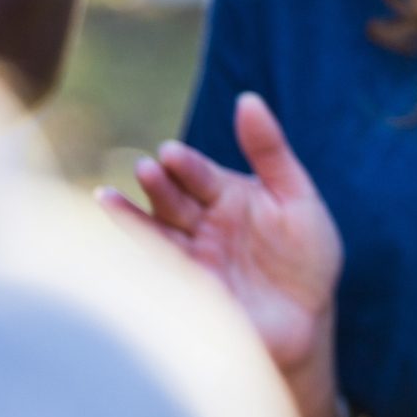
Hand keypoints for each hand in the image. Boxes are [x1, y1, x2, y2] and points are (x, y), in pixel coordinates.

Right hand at [97, 92, 340, 373]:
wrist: (309, 317)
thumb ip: (271, 151)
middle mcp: (201, 223)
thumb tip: (246, 99)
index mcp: (227, 195)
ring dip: (131, 217)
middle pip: (172, 199)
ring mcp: (190, 256)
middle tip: (149, 168)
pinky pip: (155, 270)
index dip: (188, 165)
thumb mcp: (297, 196)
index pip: (200, 174)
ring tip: (107, 199)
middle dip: (160, 185)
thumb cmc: (307, 254)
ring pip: (154, 231)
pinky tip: (111, 241)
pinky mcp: (185, 290)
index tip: (172, 154)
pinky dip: (133, 256)